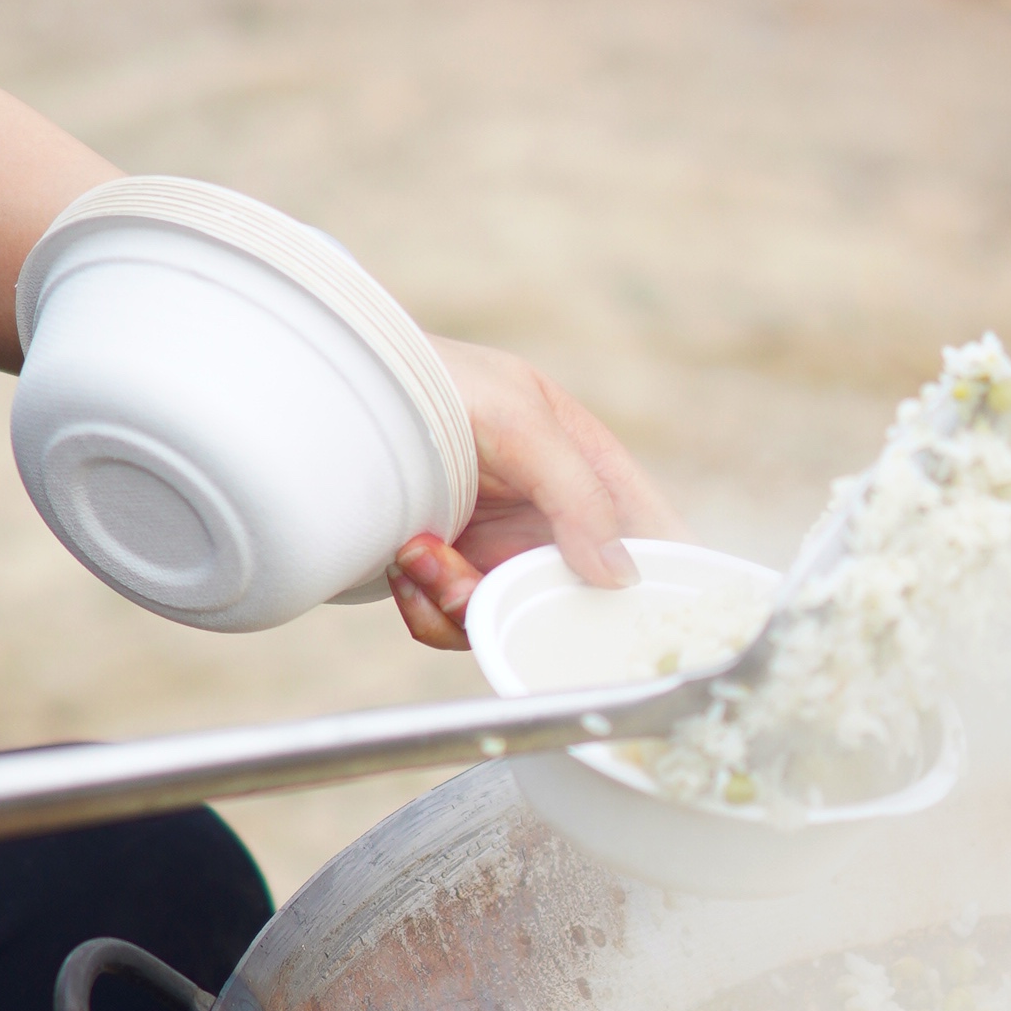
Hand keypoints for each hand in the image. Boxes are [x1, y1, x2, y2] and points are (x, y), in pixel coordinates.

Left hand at [387, 339, 680, 651]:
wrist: (343, 391)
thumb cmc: (443, 382)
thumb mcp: (523, 422)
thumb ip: (579, 495)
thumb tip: (621, 575)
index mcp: (594, 474)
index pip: (657, 539)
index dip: (667, 587)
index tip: (647, 628)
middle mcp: (554, 522)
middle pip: (577, 604)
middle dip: (529, 607)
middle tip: (475, 580)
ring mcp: (501, 554)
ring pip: (510, 622)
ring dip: (460, 600)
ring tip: (418, 550)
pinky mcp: (451, 576)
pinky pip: (455, 625)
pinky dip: (427, 607)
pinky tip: (402, 562)